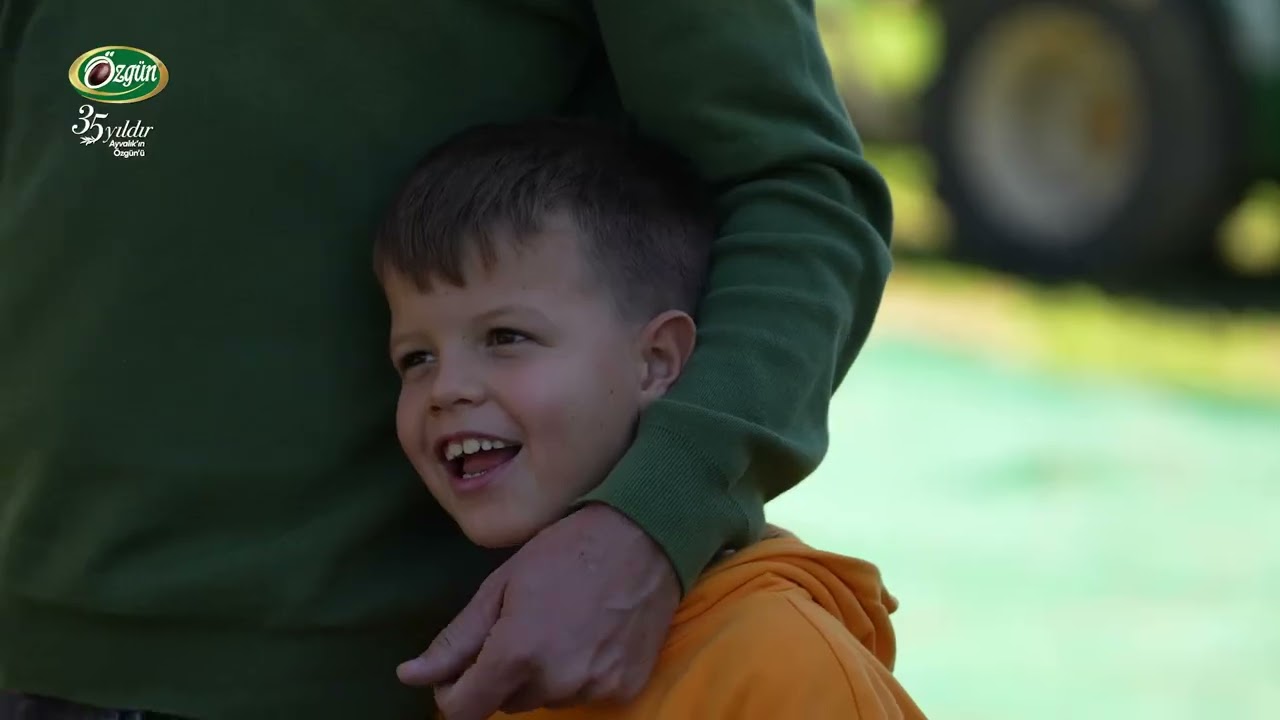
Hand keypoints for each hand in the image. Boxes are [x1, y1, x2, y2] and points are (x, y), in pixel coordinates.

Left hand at [397, 503, 680, 719]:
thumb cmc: (566, 550)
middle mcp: (555, 681)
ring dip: (543, 674)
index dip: (453, 692)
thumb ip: (456, 639)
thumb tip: (410, 676)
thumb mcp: (501, 585)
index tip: (462, 668)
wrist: (644, 537)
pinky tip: (590, 635)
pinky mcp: (624, 688)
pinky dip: (581, 674)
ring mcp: (594, 688)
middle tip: (522, 624)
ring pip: (546, 698)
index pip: (463, 710)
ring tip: (561, 624)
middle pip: (506, 703)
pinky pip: (585, 694)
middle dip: (503, 674)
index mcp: (516, 654)